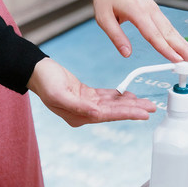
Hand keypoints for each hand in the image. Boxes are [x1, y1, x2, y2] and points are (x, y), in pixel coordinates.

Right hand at [27, 58, 155, 126]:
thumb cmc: (44, 80)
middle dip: (134, 109)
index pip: (108, 116)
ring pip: (112, 105)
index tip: (144, 114)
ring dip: (129, 103)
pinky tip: (130, 96)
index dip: (127, 114)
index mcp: (78, 115)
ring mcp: (85, 104)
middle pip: (114, 112)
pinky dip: (118, 96)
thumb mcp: (58, 93)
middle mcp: (83, 113)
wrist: (35, 70)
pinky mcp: (86, 95)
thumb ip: (77, 106)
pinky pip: (106, 97)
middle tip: (152, 108)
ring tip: (146, 103)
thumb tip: (95, 113)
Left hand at [93, 0, 187, 62]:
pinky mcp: (154, 9)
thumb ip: (116, 36)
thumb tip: (126, 54)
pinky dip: (177, 35)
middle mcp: (149, 10)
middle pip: (168, 33)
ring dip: (182, 42)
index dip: (166, 49)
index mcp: (137, 12)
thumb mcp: (104, 17)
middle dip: (181, 48)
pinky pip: (168, 24)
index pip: (153, 35)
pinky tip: (184, 43)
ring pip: (170, 28)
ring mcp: (154, 9)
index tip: (176, 60)